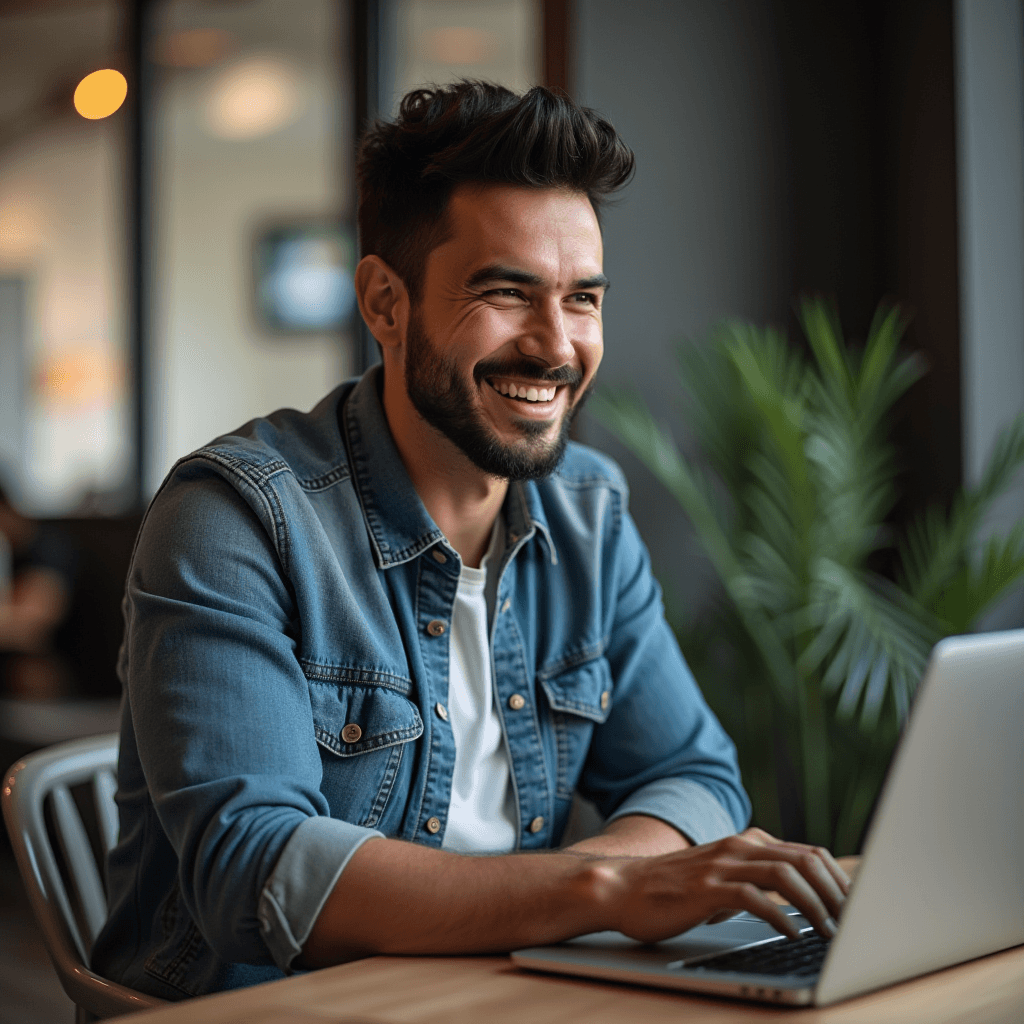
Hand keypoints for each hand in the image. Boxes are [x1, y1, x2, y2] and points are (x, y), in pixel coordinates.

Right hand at [597, 827, 849, 943]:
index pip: (808, 853)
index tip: (857, 908)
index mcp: (746, 842)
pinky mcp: (707, 888)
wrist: (623, 887)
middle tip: (854, 923)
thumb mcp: (722, 877)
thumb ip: (755, 879)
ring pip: (785, 875)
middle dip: (836, 892)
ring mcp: (722, 865)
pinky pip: (754, 898)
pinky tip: (792, 934)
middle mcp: (738, 847)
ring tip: (830, 932)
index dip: (838, 880)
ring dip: (815, 905)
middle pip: (804, 860)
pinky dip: (780, 917)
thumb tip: (799, 898)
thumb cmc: (674, 889)